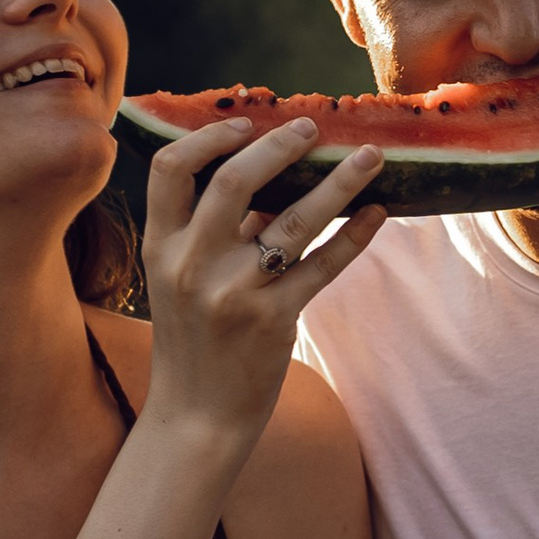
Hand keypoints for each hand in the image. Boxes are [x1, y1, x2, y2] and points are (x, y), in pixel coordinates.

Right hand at [138, 115, 384, 454]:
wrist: (196, 417)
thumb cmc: (193, 343)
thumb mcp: (180, 281)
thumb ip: (213, 234)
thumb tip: (267, 176)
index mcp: (161, 248)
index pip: (171, 170)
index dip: (209, 137)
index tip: (245, 121)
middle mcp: (191, 265)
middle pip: (234, 182)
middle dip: (279, 145)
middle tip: (313, 126)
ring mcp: (232, 294)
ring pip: (292, 221)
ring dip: (338, 181)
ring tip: (370, 156)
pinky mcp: (272, 321)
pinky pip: (323, 266)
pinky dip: (354, 236)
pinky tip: (377, 213)